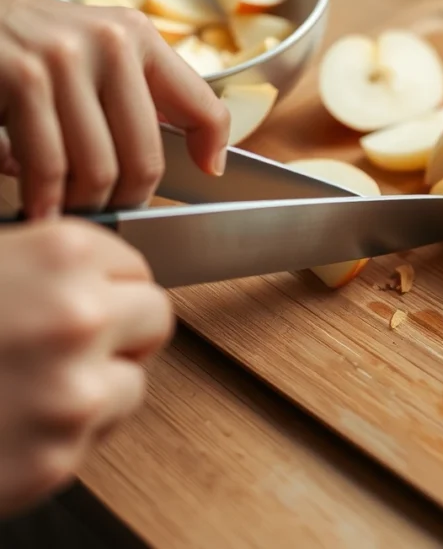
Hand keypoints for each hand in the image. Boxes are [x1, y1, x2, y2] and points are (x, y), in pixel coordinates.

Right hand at [0, 0, 229, 217]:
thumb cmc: (22, 43)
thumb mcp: (91, 50)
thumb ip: (135, 92)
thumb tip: (198, 155)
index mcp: (138, 36)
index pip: (201, 105)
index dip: (210, 149)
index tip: (207, 174)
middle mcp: (110, 42)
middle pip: (144, 156)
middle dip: (128, 199)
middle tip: (111, 211)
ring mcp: (64, 58)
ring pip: (98, 168)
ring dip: (84, 204)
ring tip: (72, 212)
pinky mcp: (22, 78)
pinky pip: (49, 164)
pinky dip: (46, 199)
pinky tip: (42, 208)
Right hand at [0, 217, 172, 517]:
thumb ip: (39, 265)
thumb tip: (94, 278)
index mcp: (59, 256)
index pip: (135, 268)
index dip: (108, 285)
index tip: (90, 298)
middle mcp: (79, 318)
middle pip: (154, 319)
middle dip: (121, 332)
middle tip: (74, 345)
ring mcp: (74, 393)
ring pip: (131, 383)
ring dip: (96, 386)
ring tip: (28, 388)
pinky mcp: (57, 460)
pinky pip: (92, 439)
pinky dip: (62, 436)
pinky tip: (9, 424)